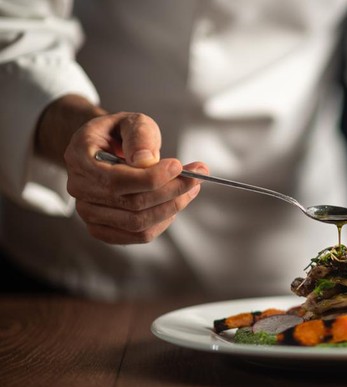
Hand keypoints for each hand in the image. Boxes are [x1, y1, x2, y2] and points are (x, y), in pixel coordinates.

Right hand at [62, 112, 207, 243]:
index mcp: (80, 157)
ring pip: (138, 223)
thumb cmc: (120, 133)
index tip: (180, 166)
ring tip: (190, 189)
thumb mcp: (131, 122)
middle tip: (197, 177)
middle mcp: (79, 188)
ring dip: (172, 207)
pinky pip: (138, 235)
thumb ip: (139, 136)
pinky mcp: (102, 228)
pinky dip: (162, 222)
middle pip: (132, 204)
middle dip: (172, 191)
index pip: (118, 180)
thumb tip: (147, 161)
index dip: (154, 177)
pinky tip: (174, 204)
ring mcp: (88, 212)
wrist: (104, 148)